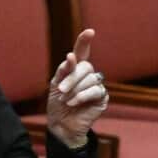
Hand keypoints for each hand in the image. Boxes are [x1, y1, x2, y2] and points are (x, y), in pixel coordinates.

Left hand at [47, 29, 107, 147]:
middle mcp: (88, 74)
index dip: (84, 41)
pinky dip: (82, 96)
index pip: (82, 52)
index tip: (89, 32)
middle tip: (61, 90)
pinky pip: (95, 90)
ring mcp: (96, 85)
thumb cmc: (57, 104)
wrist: (61, 125)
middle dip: (71, 78)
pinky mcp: (102, 97)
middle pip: (85, 67)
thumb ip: (63, 70)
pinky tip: (74, 103)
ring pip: (90, 79)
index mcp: (76, 68)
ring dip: (75, 90)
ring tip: (66, 100)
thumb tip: (72, 56)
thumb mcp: (55, 85)